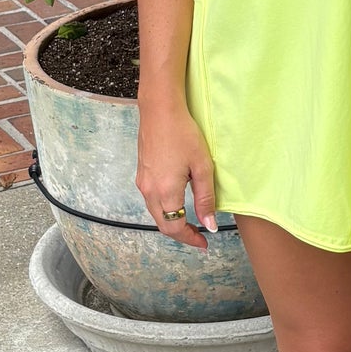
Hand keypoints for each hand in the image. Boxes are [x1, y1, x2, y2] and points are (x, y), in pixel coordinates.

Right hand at [135, 100, 218, 252]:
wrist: (159, 110)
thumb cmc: (183, 134)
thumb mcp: (202, 166)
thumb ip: (205, 198)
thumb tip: (209, 224)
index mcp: (165, 192)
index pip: (175, 227)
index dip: (190, 238)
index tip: (204, 242)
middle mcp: (149, 191)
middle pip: (163, 224)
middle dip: (181, 234)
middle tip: (200, 236)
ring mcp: (142, 182)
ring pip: (156, 213)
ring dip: (172, 221)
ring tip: (191, 220)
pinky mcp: (141, 173)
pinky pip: (151, 200)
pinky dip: (165, 209)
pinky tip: (178, 203)